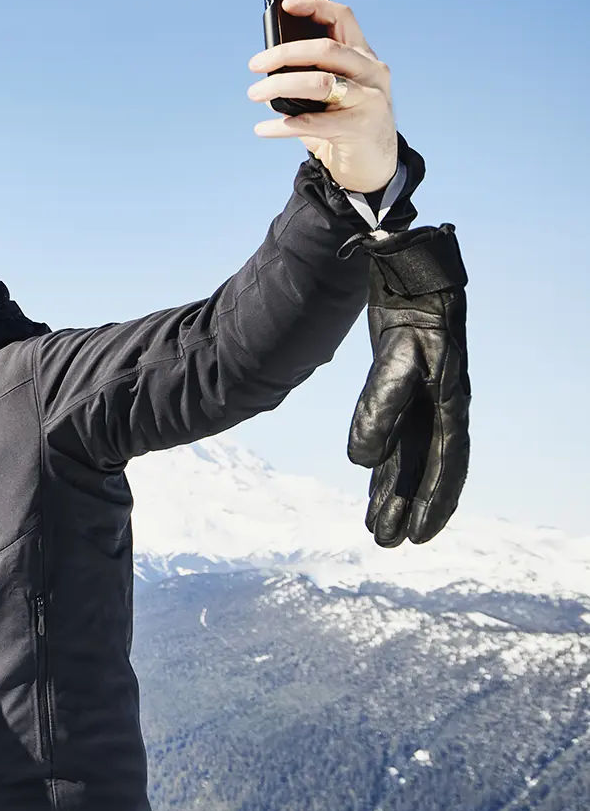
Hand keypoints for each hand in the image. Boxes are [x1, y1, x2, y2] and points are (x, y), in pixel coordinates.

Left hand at [248, 0, 397, 192]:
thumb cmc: (344, 124)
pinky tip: (263, 128)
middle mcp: (371, 71)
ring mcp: (369, 97)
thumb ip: (307, 78)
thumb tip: (266, 73)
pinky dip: (283, 125)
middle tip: (254, 65)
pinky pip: (313, 122)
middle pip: (324, 49)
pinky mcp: (360, 126)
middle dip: (284, 53)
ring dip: (279, 87)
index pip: (342, 18)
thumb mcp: (330, 95)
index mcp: (363, 56)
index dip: (314, 6)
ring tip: (254, 94)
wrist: (372, 164)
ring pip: (319, 82)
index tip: (284, 6)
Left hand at [344, 225, 470, 545]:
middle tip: (385, 543)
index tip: (415, 535)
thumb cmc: (408, 308)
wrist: (405, 267)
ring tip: (373, 527)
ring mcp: (422, 397)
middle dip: (407, 506)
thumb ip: (380, 407)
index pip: (444, 463)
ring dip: (392, 490)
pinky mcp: (401, 387)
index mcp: (449, 400)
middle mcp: (440, 404)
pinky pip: (394, 435)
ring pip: (408, 456)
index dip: (432, 501)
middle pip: (425, 467)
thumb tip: (361, 461)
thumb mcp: (396, 357)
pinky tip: (371, 482)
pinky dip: (383, 462)